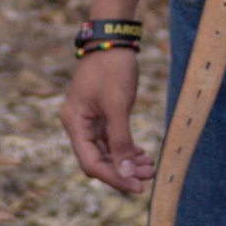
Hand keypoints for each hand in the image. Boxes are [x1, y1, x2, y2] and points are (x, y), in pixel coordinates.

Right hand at [60, 48, 155, 193]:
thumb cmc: (112, 67)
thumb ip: (121, 139)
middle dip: (124, 169)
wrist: (113, 37)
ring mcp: (89, 119)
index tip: (137, 187)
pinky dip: (126, 146)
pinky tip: (142, 153)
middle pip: (99, 159)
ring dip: (127, 159)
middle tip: (149, 177)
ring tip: (150, 166)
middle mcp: (78, 124)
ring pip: (107, 149)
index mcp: (75, 124)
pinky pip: (112, 137)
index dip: (114, 177)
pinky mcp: (101, 112)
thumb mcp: (118, 104)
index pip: (92, 163)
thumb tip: (127, 172)